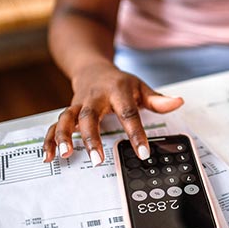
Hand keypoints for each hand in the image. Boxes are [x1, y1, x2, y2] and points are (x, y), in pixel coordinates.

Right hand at [43, 62, 183, 164]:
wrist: (93, 68)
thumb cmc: (119, 82)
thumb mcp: (140, 87)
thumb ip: (157, 99)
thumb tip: (178, 102)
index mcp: (117, 91)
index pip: (129, 113)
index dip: (136, 133)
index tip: (143, 152)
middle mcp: (95, 98)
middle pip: (90, 116)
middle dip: (92, 137)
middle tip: (97, 159)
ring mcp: (79, 105)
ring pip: (67, 118)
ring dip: (64, 136)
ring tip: (66, 154)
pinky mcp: (68, 112)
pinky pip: (54, 125)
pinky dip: (50, 140)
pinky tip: (50, 155)